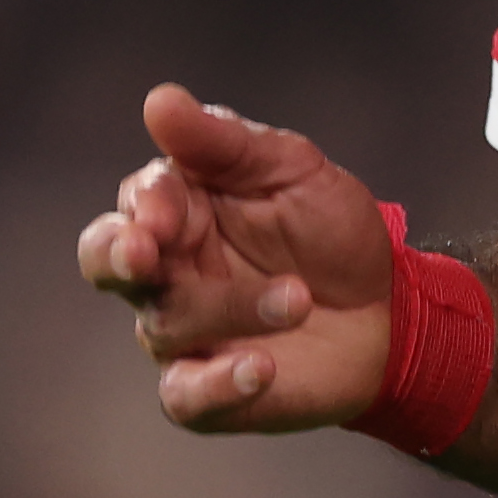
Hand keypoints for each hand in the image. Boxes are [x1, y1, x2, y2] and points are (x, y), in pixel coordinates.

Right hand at [74, 83, 399, 430]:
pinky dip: (216, 385)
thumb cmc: (333, 231)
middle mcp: (168, 271)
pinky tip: (259, 368)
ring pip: (166, 323)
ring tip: (298, 299)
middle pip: (106, 262)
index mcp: (180, 210)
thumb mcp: (292, 170)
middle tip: (142, 255)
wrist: (391, 308)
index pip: (135, 204)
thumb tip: (159, 100)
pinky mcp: (209, 390)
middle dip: (114, 256)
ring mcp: (184, 334)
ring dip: (231, 308)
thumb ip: (224, 142)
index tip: (168, 210)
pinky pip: (185, 397)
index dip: (144, 208)